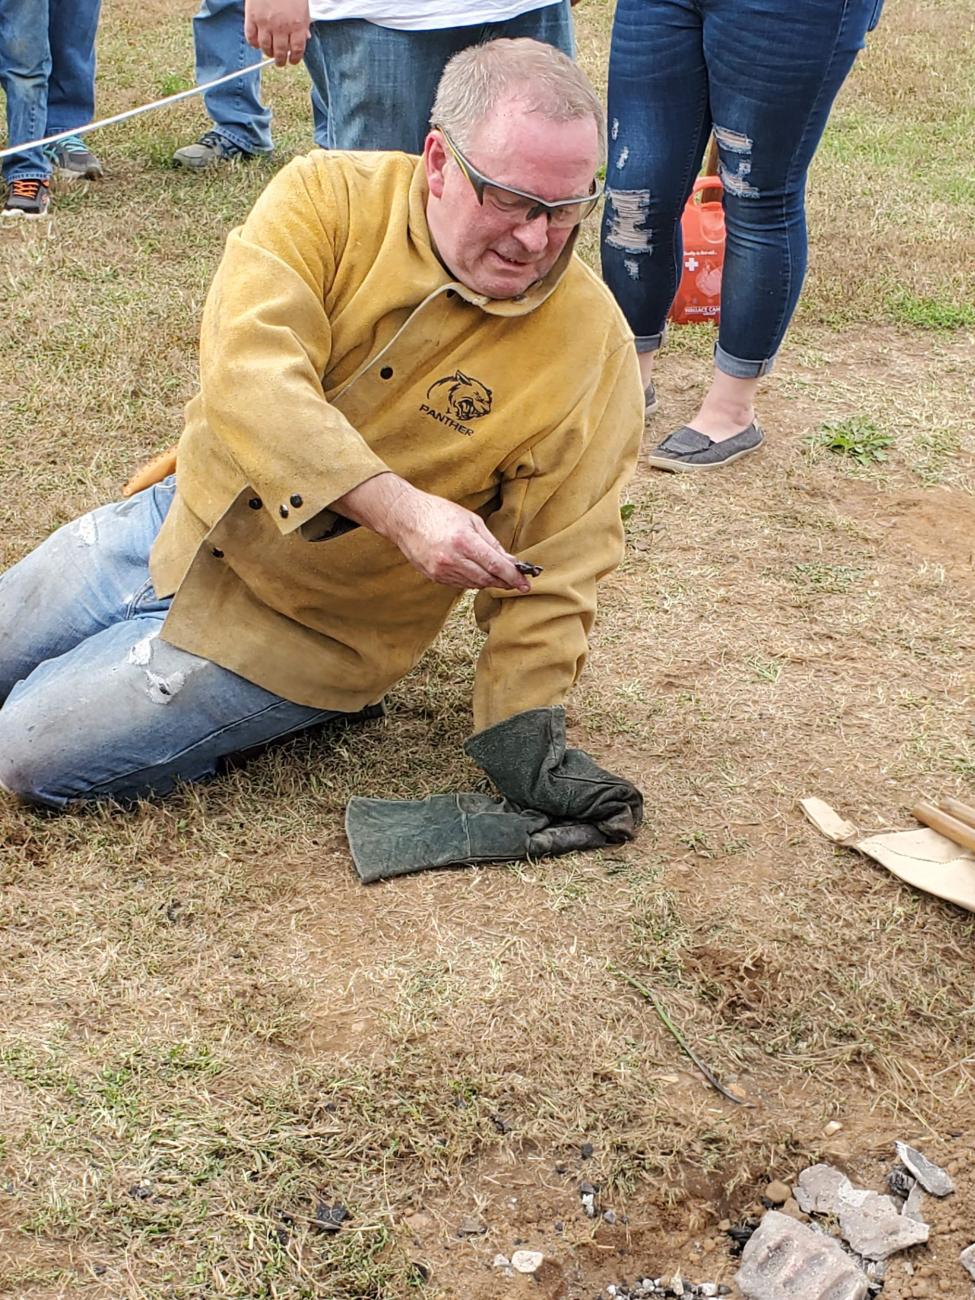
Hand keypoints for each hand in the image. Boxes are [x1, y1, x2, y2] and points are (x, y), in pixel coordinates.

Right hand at [244, 0, 308, 64]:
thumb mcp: (302, 7)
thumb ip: (303, 24)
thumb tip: (304, 39)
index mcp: (297, 25)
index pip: (297, 51)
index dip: (295, 59)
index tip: (293, 60)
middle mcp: (282, 27)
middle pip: (281, 53)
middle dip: (281, 60)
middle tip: (280, 61)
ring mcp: (265, 23)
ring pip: (266, 48)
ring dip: (268, 53)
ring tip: (270, 52)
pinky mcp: (252, 17)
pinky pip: (251, 38)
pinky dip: (254, 44)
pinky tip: (258, 43)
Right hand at [333, 473, 530, 592]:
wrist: (405, 518)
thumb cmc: (439, 513)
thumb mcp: (470, 520)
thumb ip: (491, 542)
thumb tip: (509, 560)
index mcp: (464, 541)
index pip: (495, 565)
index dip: (513, 577)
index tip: (525, 584)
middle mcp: (452, 559)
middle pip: (486, 579)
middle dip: (504, 582)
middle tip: (515, 582)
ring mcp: (442, 570)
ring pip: (474, 584)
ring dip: (489, 582)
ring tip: (499, 577)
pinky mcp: (434, 577)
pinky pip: (460, 584)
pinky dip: (472, 581)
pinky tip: (477, 574)